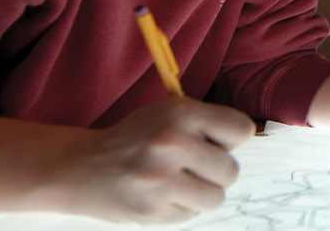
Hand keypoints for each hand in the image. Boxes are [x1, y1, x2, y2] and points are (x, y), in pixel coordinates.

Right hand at [50, 96, 254, 223]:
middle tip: (191, 166)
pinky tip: (160, 195)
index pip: (241, 130)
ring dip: (201, 193)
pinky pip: (191, 215)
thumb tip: (247, 144)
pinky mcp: (151, 211)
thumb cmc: (135, 139)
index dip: (231, 139)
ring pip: (215, 198)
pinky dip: (180, 208)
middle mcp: (171, 144)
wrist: (82, 167)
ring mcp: (160, 181)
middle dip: (215, 171)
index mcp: (179, 113)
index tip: (215, 142)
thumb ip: (207, 125)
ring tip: (178, 182)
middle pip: (230, 170)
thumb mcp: (167, 113)